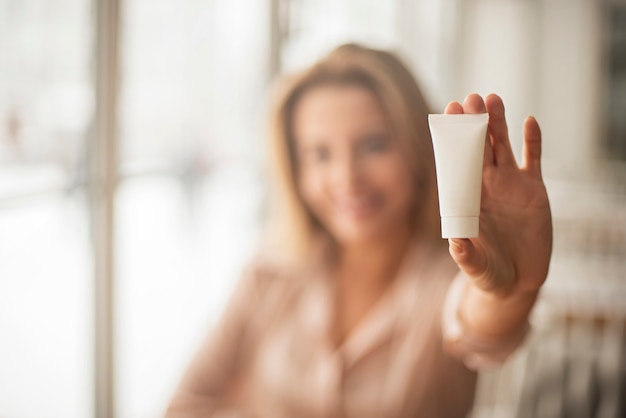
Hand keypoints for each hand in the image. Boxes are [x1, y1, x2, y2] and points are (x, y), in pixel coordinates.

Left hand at [445, 94, 552, 296]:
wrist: (518, 281)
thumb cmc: (489, 273)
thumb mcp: (477, 267)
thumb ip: (466, 256)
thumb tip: (454, 243)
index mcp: (467, 199)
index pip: (456, 164)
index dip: (452, 140)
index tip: (446, 116)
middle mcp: (486, 187)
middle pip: (477, 148)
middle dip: (472, 124)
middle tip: (468, 98)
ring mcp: (510, 186)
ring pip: (502, 147)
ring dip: (498, 123)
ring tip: (492, 99)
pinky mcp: (534, 191)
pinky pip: (533, 160)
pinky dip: (533, 142)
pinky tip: (529, 121)